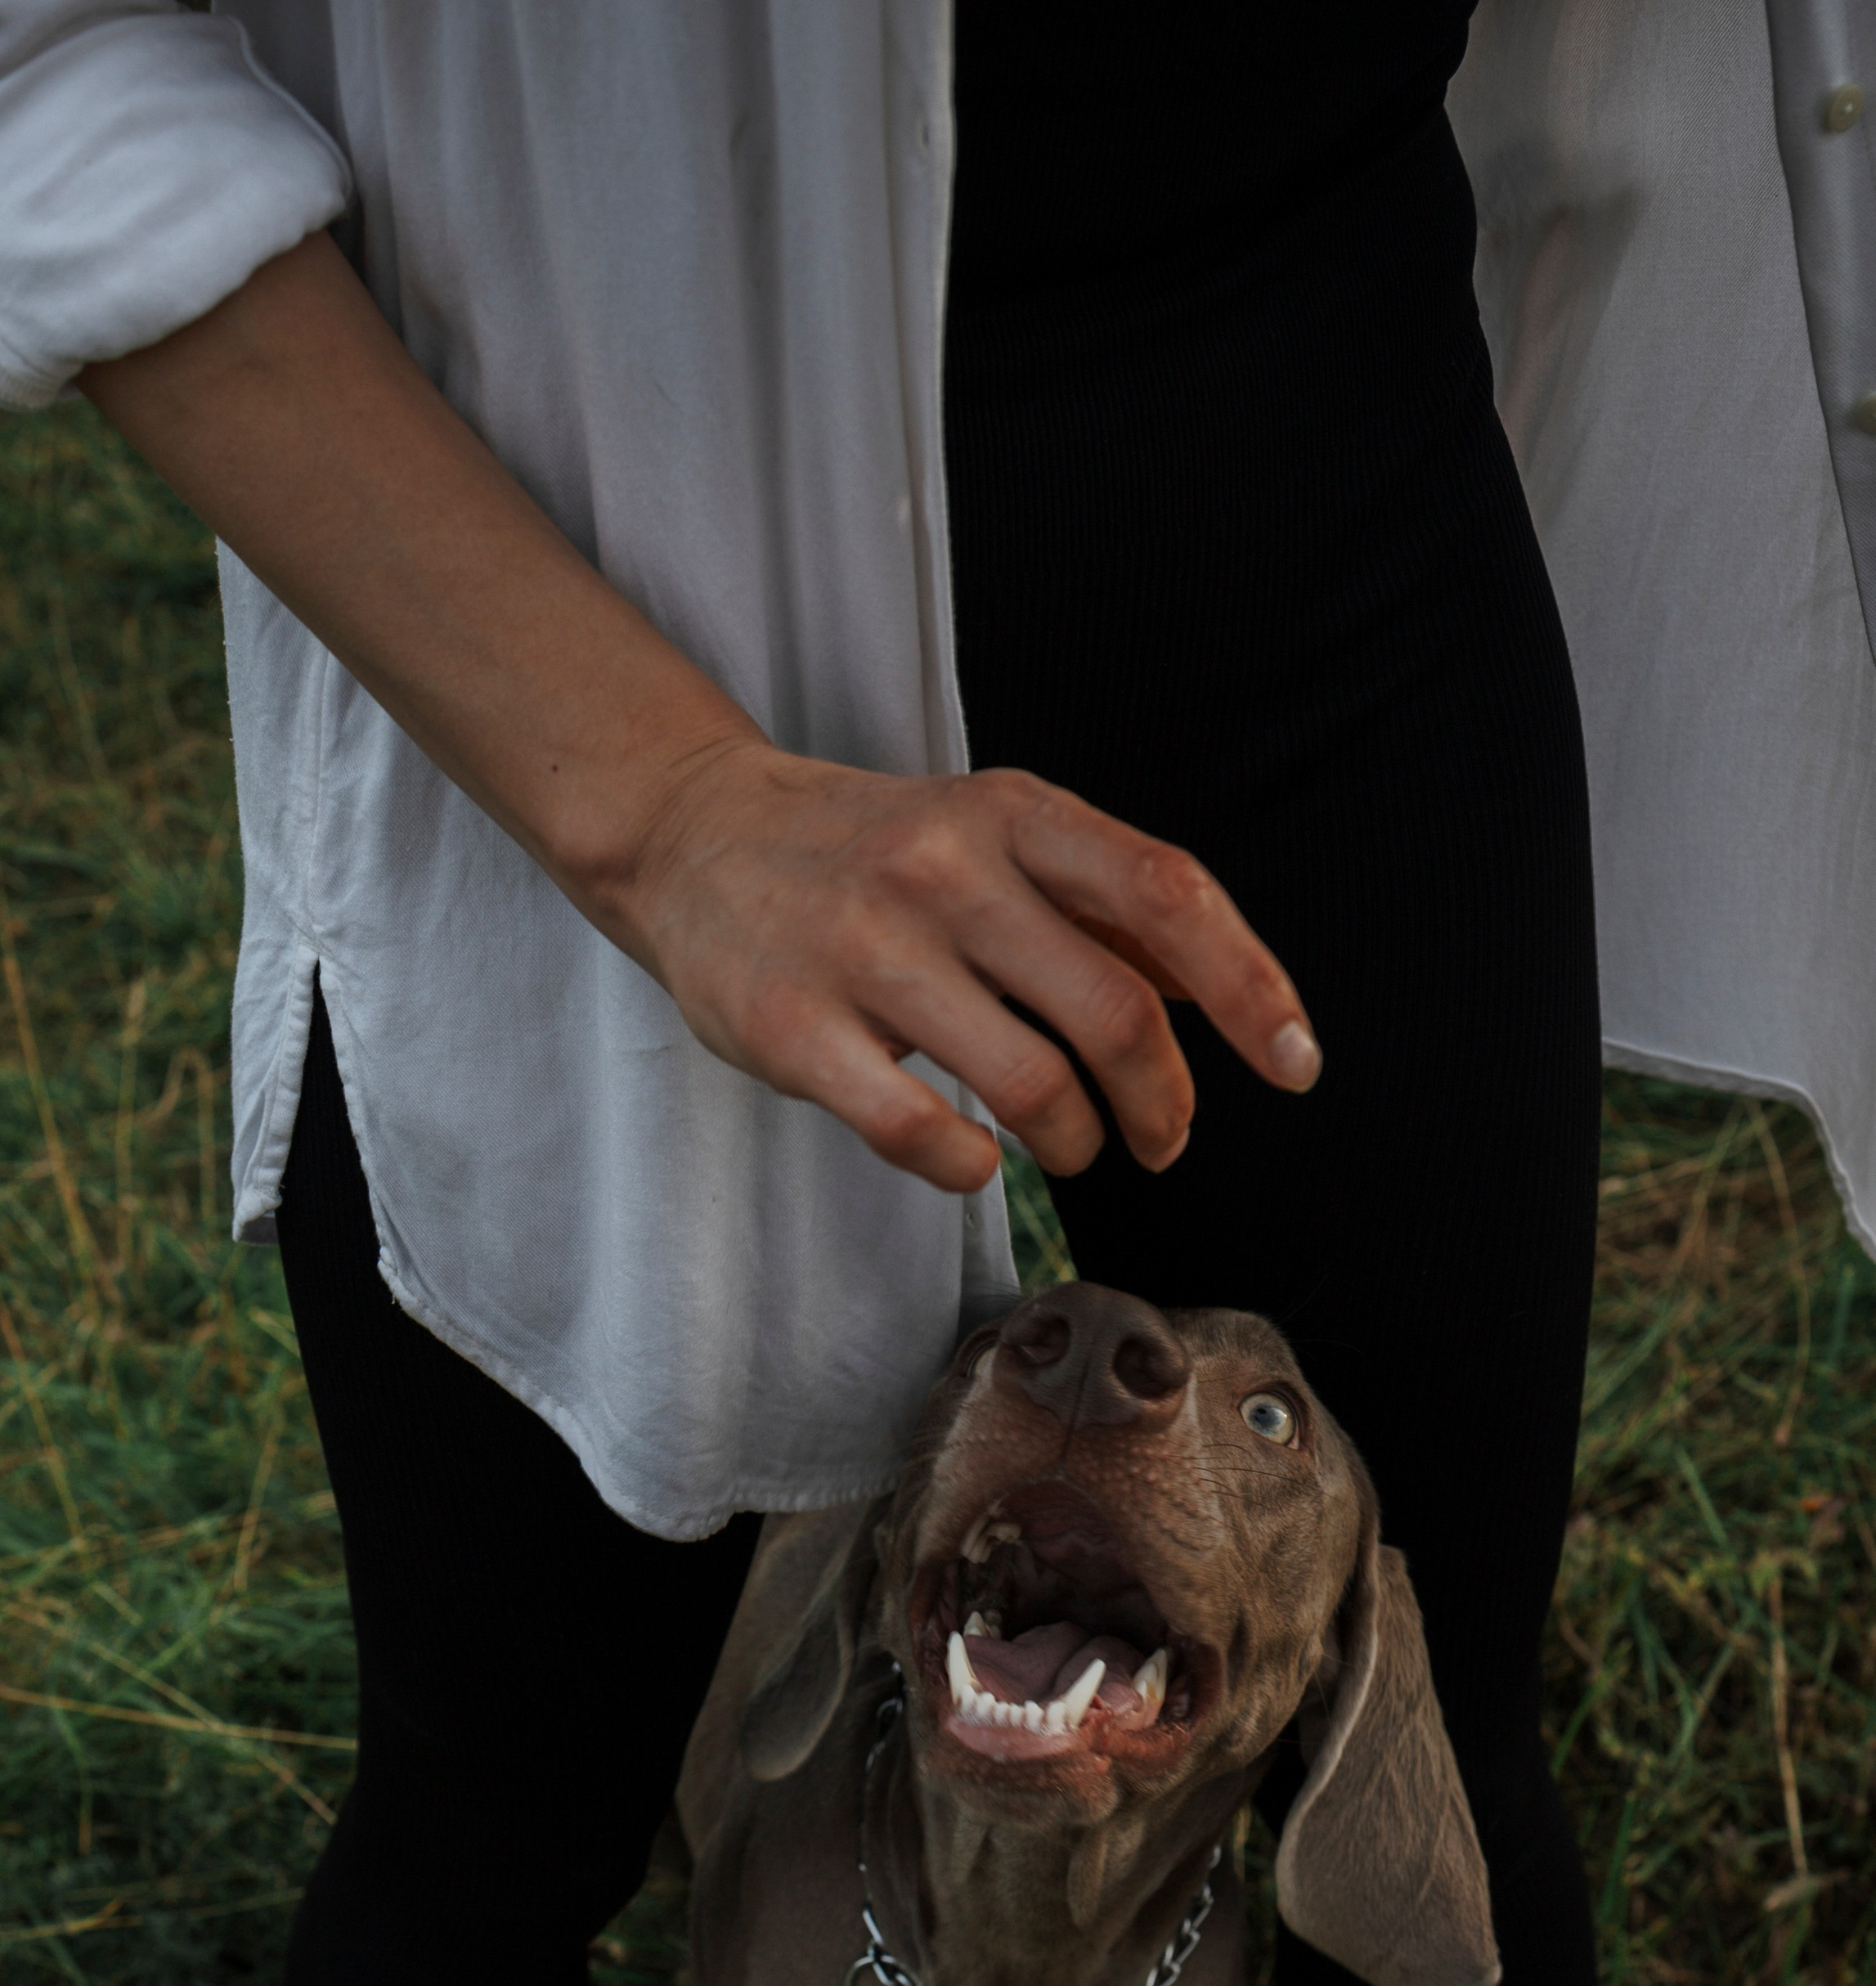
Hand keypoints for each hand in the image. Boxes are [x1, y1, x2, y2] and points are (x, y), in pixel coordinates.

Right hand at [605, 735, 1318, 1192]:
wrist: (689, 833)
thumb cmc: (866, 855)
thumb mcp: (990, 837)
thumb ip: (1097, 908)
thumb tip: (1217, 995)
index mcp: (1013, 815)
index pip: (1168, 895)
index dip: (1250, 988)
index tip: (1295, 1064)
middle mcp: (945, 871)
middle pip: (1116, 1012)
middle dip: (1165, 1104)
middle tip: (1162, 1142)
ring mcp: (865, 949)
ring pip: (1032, 1086)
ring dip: (1079, 1144)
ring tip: (1070, 1149)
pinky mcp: (794, 1028)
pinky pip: (921, 1133)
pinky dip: (973, 1169)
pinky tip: (974, 1160)